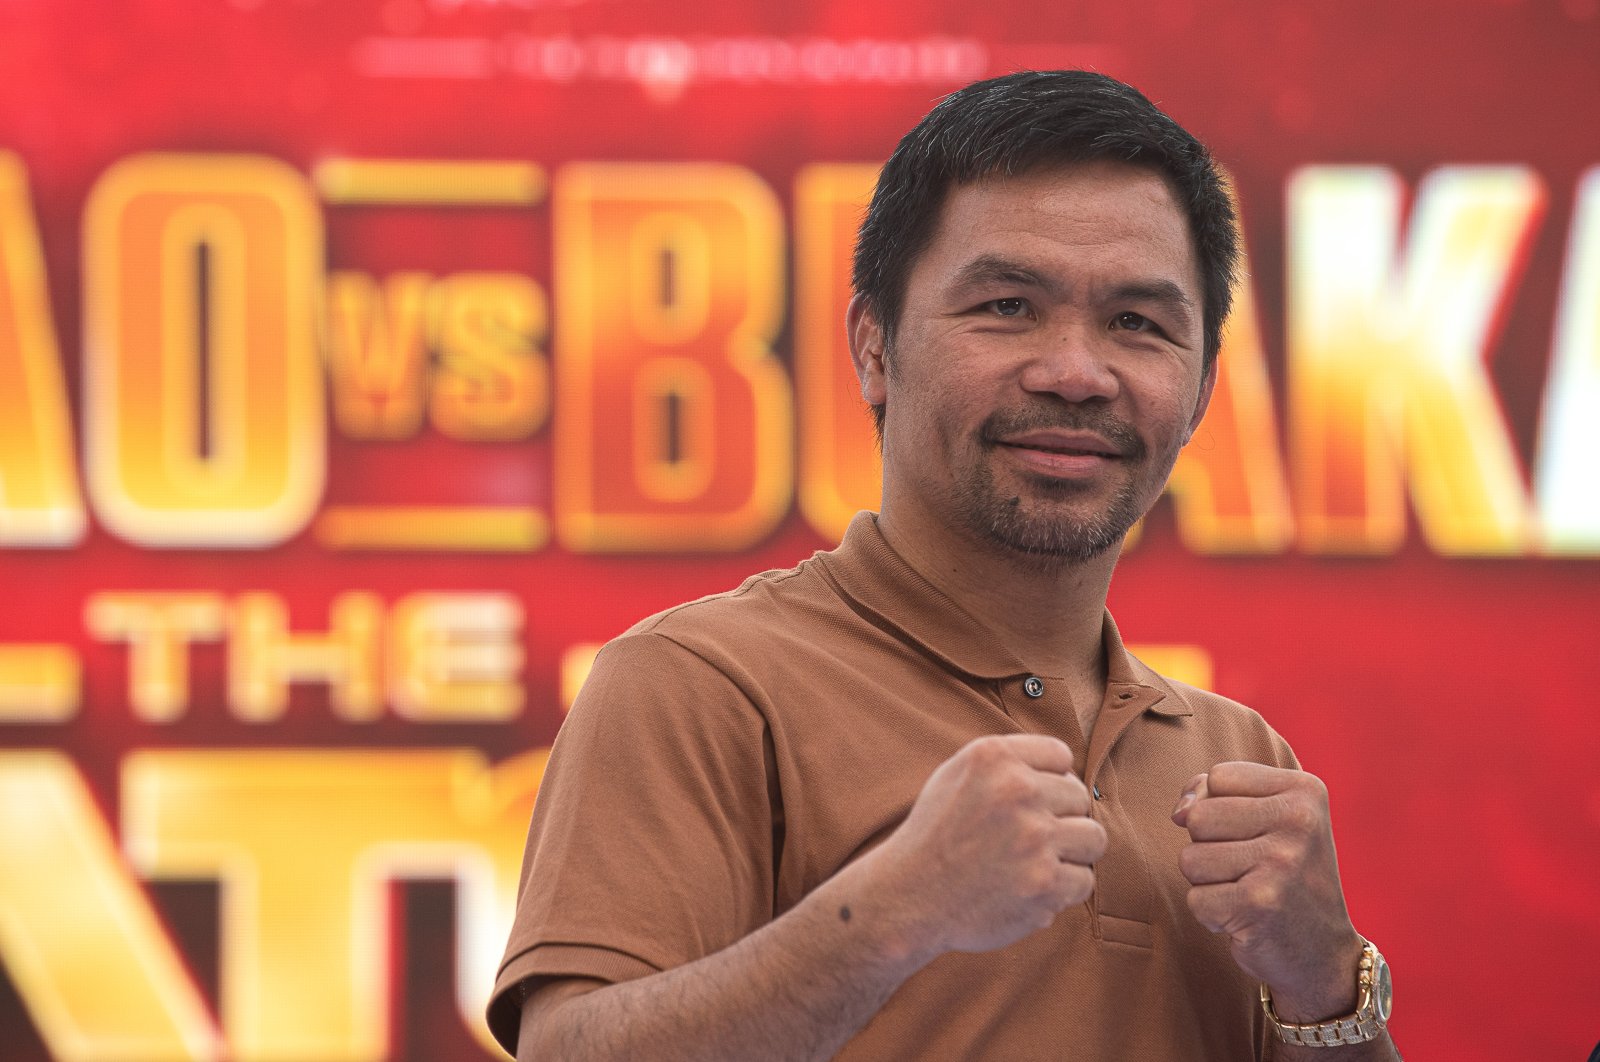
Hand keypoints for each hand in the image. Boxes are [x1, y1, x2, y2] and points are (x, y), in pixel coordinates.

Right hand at [868, 734, 1106, 959]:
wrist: (909, 897)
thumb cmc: (937, 835)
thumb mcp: (956, 775)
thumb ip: (1008, 762)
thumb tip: (1068, 768)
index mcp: (993, 757)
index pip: (1060, 755)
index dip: (1049, 780)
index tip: (1029, 803)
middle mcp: (1016, 790)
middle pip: (1079, 797)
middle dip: (1060, 818)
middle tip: (1027, 840)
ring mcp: (1034, 837)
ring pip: (1093, 838)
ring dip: (1071, 854)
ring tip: (1038, 863)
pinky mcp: (1044, 883)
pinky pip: (1084, 881)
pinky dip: (1063, 890)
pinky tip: (1031, 888)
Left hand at [1171, 762, 1362, 1020]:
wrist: (1322, 952)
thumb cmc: (1284, 875)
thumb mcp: (1266, 818)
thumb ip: (1214, 794)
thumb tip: (1180, 811)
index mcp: (1304, 790)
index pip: (1219, 776)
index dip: (1220, 807)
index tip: (1256, 835)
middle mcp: (1299, 821)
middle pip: (1199, 816)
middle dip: (1209, 847)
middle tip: (1249, 869)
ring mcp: (1281, 863)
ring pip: (1190, 858)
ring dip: (1208, 883)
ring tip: (1247, 892)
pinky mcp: (1260, 904)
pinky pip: (1196, 899)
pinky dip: (1212, 914)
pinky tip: (1246, 918)